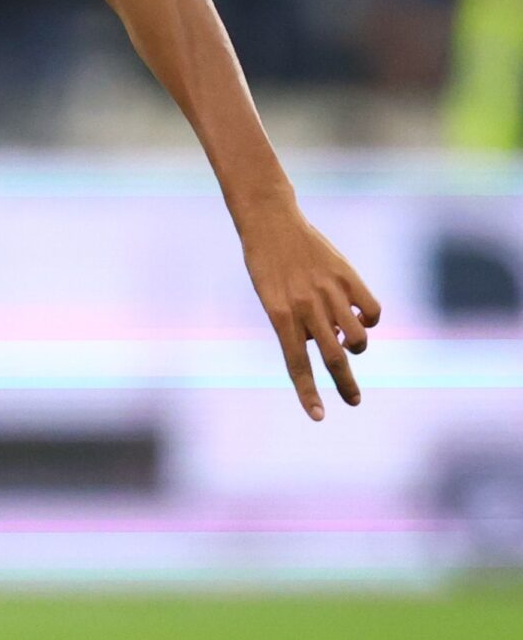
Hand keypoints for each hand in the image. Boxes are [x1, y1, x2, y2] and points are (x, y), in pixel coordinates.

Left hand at [240, 209, 380, 419]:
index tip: (319, 417)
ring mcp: (329, 292)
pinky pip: (371, 312)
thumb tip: (335, 344)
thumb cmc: (268, 265)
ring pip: (358, 337)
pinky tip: (358, 316)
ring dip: (357, 347)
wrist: (272, 222)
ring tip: (348, 340)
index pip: (296, 364)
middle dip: (345, 385)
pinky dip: (369, 321)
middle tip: (354, 401)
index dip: (308, 393)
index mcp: (280, 315)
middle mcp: (306, 307)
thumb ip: (299, 325)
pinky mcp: (348, 277)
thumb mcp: (273, 299)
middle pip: (333, 358)